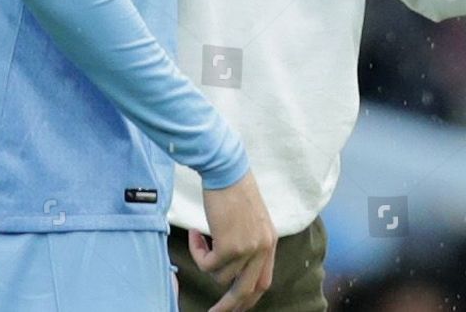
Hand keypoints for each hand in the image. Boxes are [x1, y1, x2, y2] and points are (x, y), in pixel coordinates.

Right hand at [195, 171, 275, 311]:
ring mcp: (248, 249)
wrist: (225, 168)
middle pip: (247, 291)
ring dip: (205, 262)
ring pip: (221, 276)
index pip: (263, 282)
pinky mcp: (230, 246)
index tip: (234, 305)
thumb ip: (247, 239)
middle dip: (229, 306)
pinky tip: (195, 233)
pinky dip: (197, 253)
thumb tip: (231, 262)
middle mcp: (263, 248)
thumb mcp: (249, 217)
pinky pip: (208, 265)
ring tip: (198, 239)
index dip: (248, 297)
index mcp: (269, 241)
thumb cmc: (231, 186)